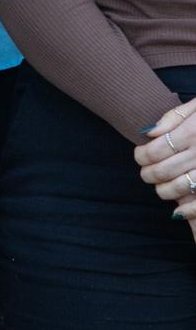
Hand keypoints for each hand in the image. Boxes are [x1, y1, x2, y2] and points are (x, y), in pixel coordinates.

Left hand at [134, 98, 195, 242]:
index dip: (142, 155)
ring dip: (163, 191)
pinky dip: (187, 211)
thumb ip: (173, 117)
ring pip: (179, 188)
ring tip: (159, 187)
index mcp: (192, 132)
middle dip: (148, 174)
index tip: (139, 155)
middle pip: (163, 170)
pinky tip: (178, 211)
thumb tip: (149, 133)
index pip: (155, 150)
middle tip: (145, 173)